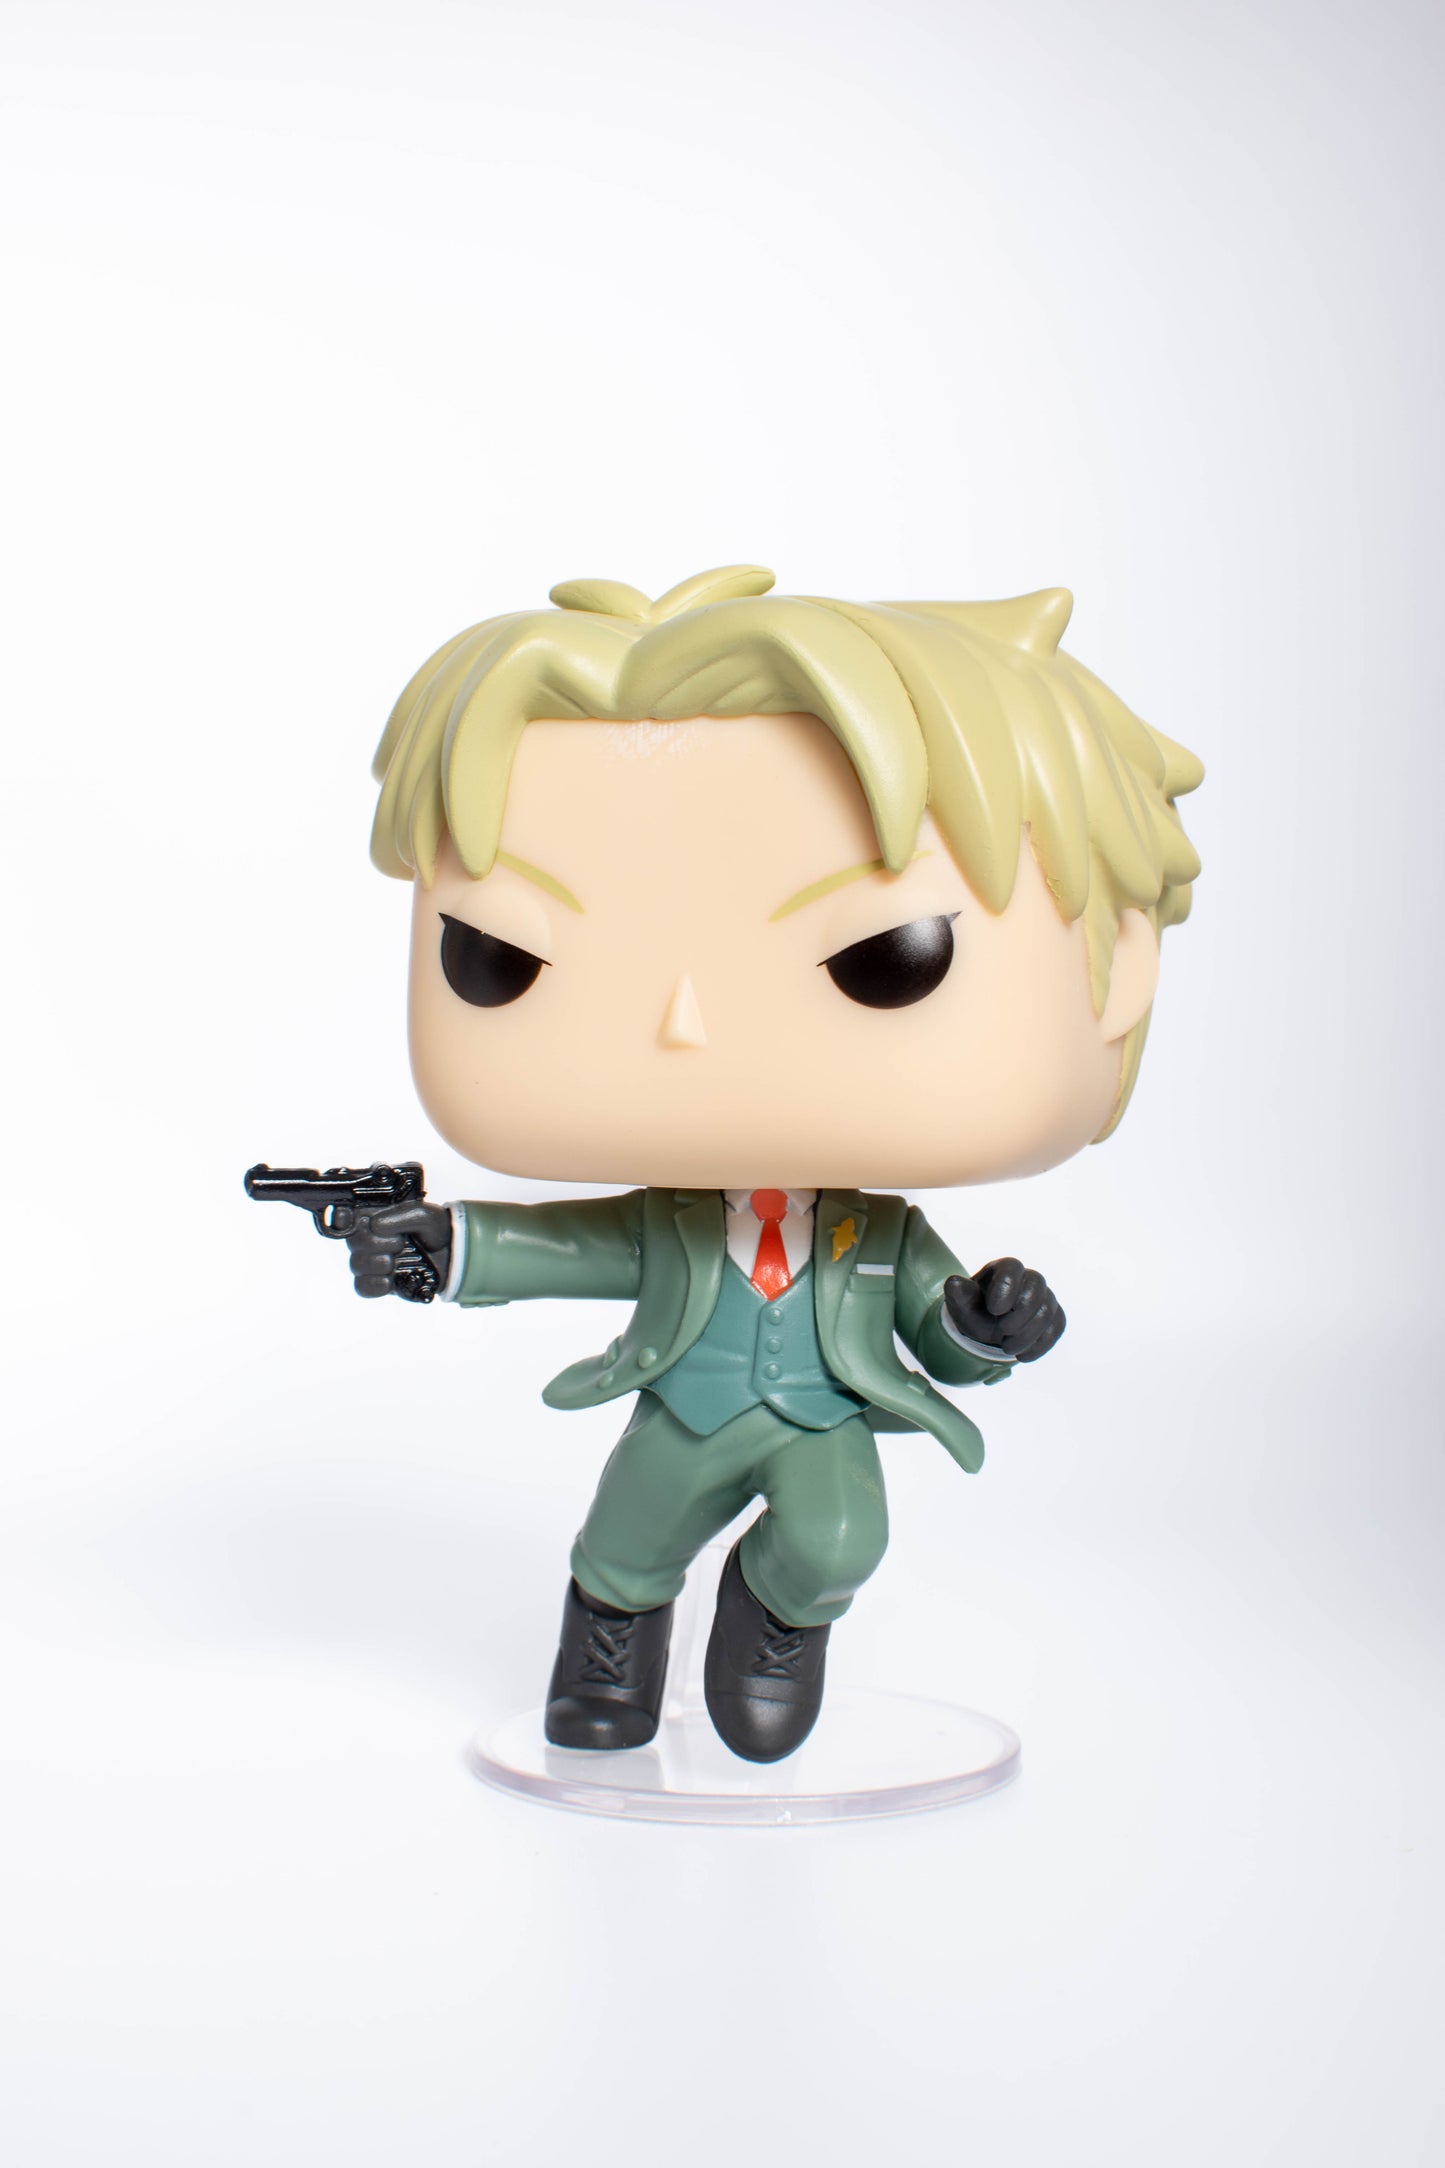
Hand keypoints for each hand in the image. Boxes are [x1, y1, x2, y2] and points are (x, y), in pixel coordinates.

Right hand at [345, 1201, 452, 1298]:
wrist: (450, 1256)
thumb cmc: (435, 1231)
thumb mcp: (424, 1215)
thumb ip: (400, 1216)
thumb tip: (375, 1225)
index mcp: (374, 1217)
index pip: (345, 1216)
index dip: (342, 1219)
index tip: (352, 1221)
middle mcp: (368, 1239)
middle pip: (352, 1242)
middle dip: (376, 1243)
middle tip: (399, 1243)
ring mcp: (371, 1262)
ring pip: (356, 1264)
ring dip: (378, 1263)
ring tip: (395, 1261)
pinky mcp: (377, 1282)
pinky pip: (362, 1287)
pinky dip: (375, 1285)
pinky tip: (389, 1280)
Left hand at [944, 1259, 1065, 1363]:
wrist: (987, 1330)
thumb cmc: (974, 1310)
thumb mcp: (962, 1304)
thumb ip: (958, 1294)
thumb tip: (953, 1283)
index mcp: (1004, 1269)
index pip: (1013, 1268)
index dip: (1005, 1289)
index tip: (993, 1310)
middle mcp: (1028, 1278)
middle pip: (1037, 1287)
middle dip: (1020, 1314)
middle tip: (1002, 1332)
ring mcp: (1045, 1297)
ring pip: (1048, 1310)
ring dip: (1027, 1335)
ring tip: (1007, 1348)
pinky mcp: (1054, 1316)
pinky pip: (1057, 1327)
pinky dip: (1040, 1345)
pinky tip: (1023, 1355)